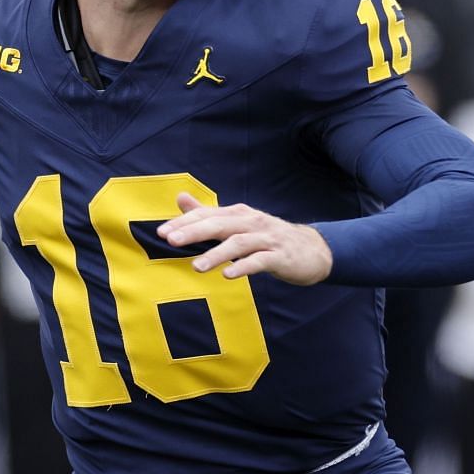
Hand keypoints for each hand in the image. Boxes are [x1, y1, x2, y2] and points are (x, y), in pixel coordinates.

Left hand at [157, 193, 331, 285]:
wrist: (312, 250)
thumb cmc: (268, 238)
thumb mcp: (238, 223)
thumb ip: (208, 213)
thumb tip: (180, 199)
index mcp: (239, 214)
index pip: (207, 214)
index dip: (184, 223)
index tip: (161, 233)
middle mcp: (251, 222)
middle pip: (219, 225)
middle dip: (194, 232)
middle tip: (171, 242)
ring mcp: (267, 238)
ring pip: (238, 243)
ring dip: (216, 254)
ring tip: (196, 267)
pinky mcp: (280, 256)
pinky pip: (259, 261)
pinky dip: (243, 266)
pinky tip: (228, 275)